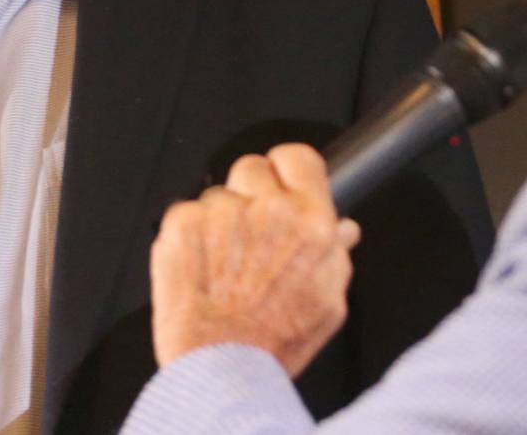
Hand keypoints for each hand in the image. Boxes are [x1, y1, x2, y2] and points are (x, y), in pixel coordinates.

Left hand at [150, 143, 361, 376]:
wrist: (220, 368)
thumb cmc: (272, 343)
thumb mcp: (328, 304)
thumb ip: (336, 257)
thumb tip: (343, 230)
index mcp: (311, 222)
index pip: (299, 158)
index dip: (287, 169)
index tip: (280, 182)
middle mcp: (268, 209)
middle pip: (253, 168)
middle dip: (251, 194)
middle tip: (248, 235)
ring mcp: (222, 212)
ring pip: (218, 194)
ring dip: (219, 219)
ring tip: (223, 265)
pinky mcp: (183, 223)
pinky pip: (186, 211)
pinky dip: (189, 235)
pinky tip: (199, 268)